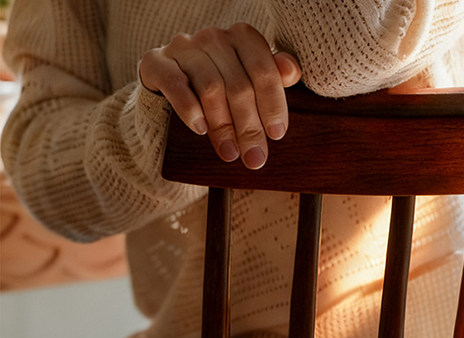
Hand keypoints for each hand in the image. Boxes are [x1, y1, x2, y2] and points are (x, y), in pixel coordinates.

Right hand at [139, 24, 301, 169]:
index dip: (273, 104)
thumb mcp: (252, 82)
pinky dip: (190, 109)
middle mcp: (213, 37)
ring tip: (230, 154)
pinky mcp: (156, 62)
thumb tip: (291, 72)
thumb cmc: (223, 86)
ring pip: (210, 88)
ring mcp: (183, 47)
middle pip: (238, 85)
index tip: (277, 135)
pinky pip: (175, 84)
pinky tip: (200, 130)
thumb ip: (274, 77)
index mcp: (242, 38)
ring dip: (223, 126)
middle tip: (255, 158)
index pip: (263, 70)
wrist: (172, 84)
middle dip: (249, 127)